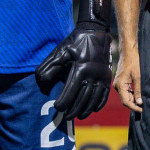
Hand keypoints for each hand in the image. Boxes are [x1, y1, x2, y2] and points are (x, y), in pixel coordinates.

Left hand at [35, 0, 112, 126]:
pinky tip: (92, 109)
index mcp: (81, 68)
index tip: (57, 108)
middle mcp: (93, 74)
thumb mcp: (61, 50)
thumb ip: (50, 66)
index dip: (64, 102)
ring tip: (78, 116)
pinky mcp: (107, 76)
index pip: (71, 91)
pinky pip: (105, 94)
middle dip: (73, 109)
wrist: (96, 32)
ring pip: (94, 99)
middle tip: (65, 117)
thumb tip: (41, 80)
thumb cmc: (75, 41)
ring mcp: (102, 76)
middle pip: (83, 98)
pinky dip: (99, 104)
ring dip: (86, 110)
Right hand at [114, 47, 142, 112]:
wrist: (129, 52)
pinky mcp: (122, 82)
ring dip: (134, 100)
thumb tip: (140, 102)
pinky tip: (140, 95)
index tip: (142, 110)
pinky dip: (133, 95)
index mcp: (120, 85)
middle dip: (135, 104)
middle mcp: (117, 86)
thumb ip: (139, 90)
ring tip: (144, 102)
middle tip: (145, 107)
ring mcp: (119, 84)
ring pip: (126, 96)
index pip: (126, 101)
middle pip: (125, 100)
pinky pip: (127, 91)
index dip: (134, 107)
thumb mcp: (138, 77)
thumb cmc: (134, 62)